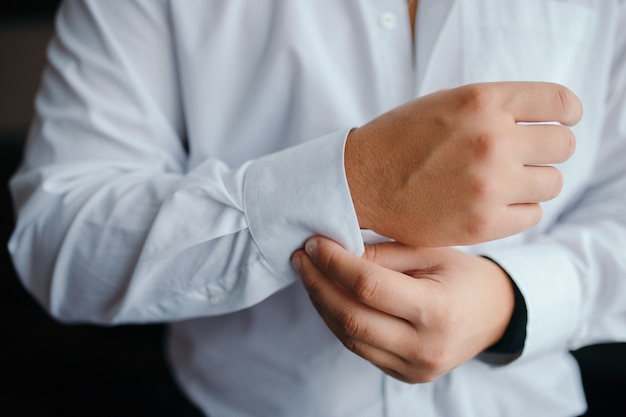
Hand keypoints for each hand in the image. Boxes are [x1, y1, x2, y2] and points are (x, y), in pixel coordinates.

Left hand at [291, 236, 514, 382]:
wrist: (494, 314)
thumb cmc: (463, 275)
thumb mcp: (430, 252)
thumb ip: (382, 256)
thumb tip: (334, 251)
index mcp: (438, 310)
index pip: (369, 286)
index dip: (334, 263)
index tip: (315, 243)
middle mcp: (425, 347)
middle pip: (351, 317)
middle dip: (318, 284)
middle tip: (301, 257)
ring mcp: (413, 367)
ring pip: (348, 336)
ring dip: (322, 303)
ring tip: (309, 273)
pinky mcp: (403, 374)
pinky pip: (358, 347)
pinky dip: (337, 320)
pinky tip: (328, 295)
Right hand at [346, 81, 581, 245]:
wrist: (360, 181)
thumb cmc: (400, 139)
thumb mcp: (446, 102)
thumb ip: (495, 106)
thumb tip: (543, 121)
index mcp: (482, 102)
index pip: (560, 103)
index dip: (567, 114)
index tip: (562, 122)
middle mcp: (491, 140)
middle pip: (563, 145)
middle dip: (547, 150)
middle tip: (524, 157)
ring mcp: (489, 184)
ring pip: (551, 183)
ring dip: (533, 182)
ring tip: (503, 183)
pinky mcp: (483, 222)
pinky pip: (533, 214)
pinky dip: (519, 209)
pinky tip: (493, 204)